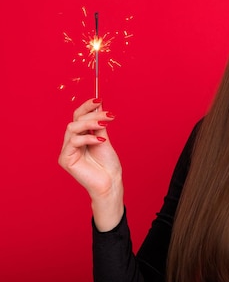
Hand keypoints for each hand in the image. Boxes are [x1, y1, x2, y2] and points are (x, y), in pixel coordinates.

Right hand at [58, 98, 123, 230]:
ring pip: (73, 128)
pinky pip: (74, 141)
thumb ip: (99, 124)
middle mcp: (71, 142)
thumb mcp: (104, 139)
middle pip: (75, 119)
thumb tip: (98, 105)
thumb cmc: (108, 164)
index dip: (87, 106)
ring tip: (105, 124)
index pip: (78, 116)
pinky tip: (101, 140)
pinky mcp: (65, 159)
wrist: (110, 182)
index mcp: (79, 136)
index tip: (99, 99)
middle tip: (109, 114)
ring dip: (91, 123)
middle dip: (92, 114)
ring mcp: (67, 150)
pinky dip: (88, 137)